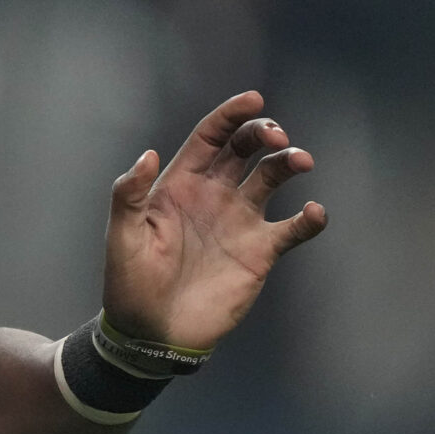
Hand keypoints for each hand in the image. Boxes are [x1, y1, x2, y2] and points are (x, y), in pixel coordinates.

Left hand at [102, 90, 325, 352]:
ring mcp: (240, 221)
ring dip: (289, 162)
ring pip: (273, 177)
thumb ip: (130, 195)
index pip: (210, 137)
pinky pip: (294, 228)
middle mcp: (214, 195)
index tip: (254, 100)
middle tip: (275, 137)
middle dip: (263, 133)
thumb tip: (150, 154)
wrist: (153, 333)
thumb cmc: (131, 284)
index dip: (230, 115)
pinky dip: (310, 218)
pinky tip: (312, 213)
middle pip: (246, 149)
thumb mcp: (122, 237)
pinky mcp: (261, 251)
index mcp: (180, 185)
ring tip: (299, 161)